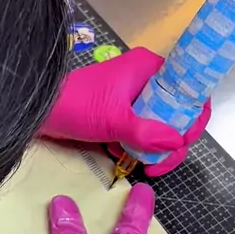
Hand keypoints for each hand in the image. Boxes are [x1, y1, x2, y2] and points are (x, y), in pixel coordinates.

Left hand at [40, 48, 210, 176]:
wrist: (40, 110)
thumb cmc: (76, 105)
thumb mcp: (113, 120)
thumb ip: (146, 133)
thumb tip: (177, 143)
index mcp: (150, 69)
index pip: (190, 90)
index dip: (194, 118)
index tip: (182, 142)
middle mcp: (148, 79)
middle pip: (178, 114)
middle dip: (171, 142)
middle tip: (158, 164)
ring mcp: (136, 97)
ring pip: (161, 127)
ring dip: (152, 148)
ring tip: (137, 160)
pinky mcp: (124, 113)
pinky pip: (143, 132)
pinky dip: (136, 146)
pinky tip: (120, 152)